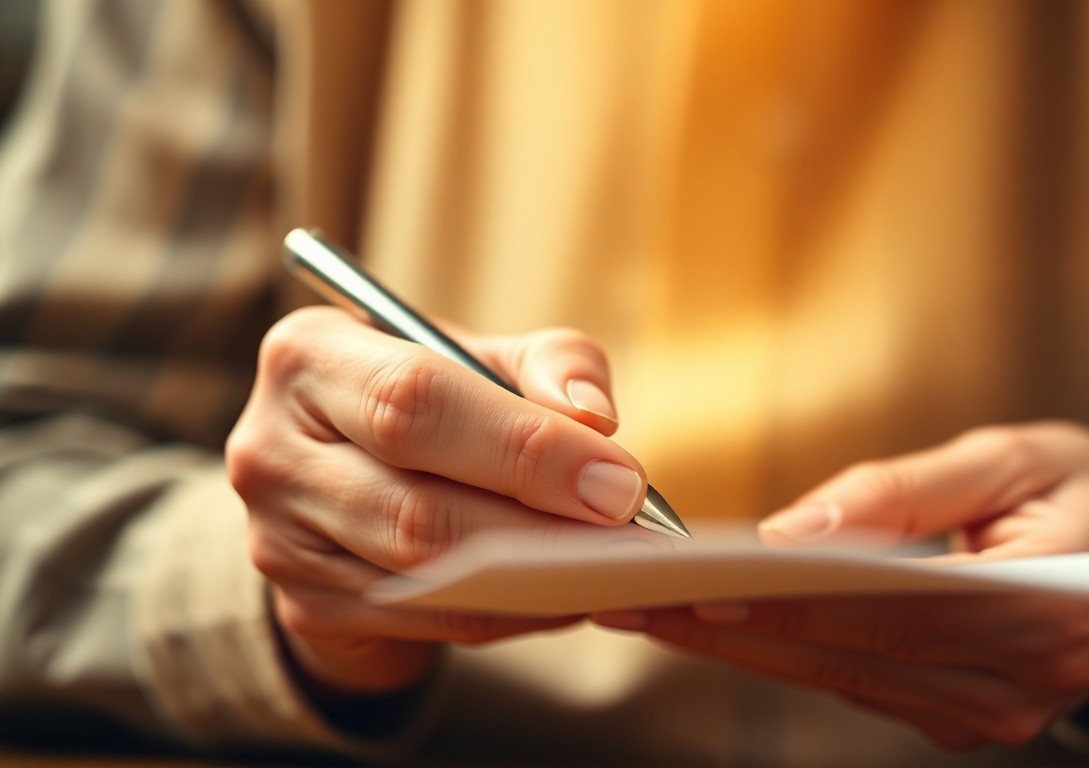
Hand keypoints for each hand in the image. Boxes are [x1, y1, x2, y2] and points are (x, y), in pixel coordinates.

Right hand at [227, 306, 650, 698]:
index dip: (523, 446)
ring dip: (532, 576)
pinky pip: (428, 622)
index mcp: (308, 355)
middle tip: (627, 530)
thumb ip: (549, 364)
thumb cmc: (436, 397)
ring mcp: (279, 538)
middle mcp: (271, 447)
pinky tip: (569, 592)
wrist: (348, 468)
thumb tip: (596, 419)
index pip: (414, 402)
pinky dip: (511, 612)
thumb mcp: (483, 354)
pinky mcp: (306, 606)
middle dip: (536, 521)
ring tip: (612, 564)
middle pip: (414, 505)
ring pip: (422, 576)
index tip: (616, 478)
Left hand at [595, 422, 1088, 750]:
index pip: (900, 610)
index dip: (797, 602)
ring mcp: (994, 716)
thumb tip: (794, 530)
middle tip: (639, 600)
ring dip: (744, 648)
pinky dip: (787, 654)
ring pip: (844, 681)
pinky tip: (719, 625)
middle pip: (856, 658)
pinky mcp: (963, 721)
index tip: (703, 585)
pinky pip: (860, 686)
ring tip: (653, 611)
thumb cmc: (1078, 488)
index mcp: (1054, 609)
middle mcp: (1027, 684)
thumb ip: (903, 493)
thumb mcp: (1007, 457)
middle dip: (739, 630)